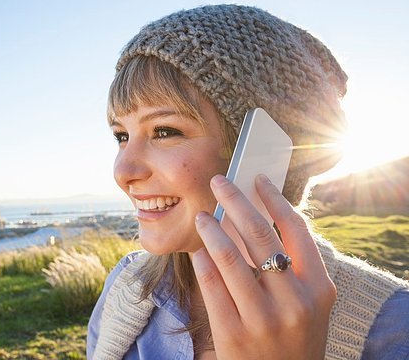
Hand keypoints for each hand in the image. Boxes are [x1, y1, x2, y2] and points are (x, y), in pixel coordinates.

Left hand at [191, 174, 335, 359]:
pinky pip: (211, 285)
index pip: (296, 229)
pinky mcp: (233, 333)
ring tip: (203, 215)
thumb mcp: (307, 303)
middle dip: (236, 200)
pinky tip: (197, 248)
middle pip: (260, 234)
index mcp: (318, 288)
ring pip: (230, 257)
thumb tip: (254, 216)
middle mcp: (294, 301)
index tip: (257, 179)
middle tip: (218, 181)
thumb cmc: (293, 337)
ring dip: (212, 229)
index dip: (274, 198)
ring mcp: (262, 319)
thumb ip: (291, 266)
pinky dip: (202, 261)